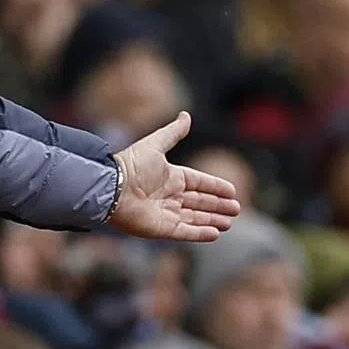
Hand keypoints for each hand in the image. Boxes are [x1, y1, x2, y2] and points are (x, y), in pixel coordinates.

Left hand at [107, 112, 240, 241]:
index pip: (198, 182)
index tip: (232, 191)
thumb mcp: (156, 144)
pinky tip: (215, 234)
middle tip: (237, 209)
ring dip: (212, 220)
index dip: (215, 186)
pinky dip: (200, 234)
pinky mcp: (162, 229)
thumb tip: (186, 114)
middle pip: (199, 202)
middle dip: (218, 206)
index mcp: (170, 177)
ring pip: (195, 218)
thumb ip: (173, 132)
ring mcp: (166, 213)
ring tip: (229, 223)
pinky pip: (185, 232)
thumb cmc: (132, 165)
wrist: (112, 188)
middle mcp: (169, 196)